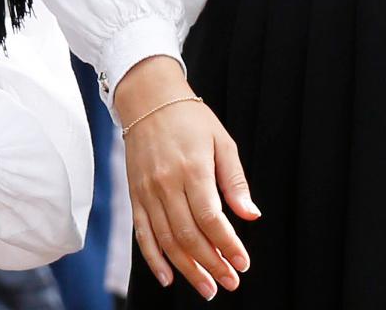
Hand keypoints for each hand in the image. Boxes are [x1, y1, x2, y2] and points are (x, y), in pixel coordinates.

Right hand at [116, 56, 258, 299]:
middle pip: (189, 235)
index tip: (243, 263)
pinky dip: (153, 258)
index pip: (211, 218)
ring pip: (167, 240)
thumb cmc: (190, 117)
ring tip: (207, 288)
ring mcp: (147, 190)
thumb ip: (235, 180)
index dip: (228, 245)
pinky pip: (142, 233)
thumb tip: (251, 215)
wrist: (148, 98)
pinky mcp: (134, 194)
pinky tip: (168, 276)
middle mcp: (167, 182)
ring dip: (187, 269)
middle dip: (211, 264)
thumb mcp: (221, 140)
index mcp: (193, 168)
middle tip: (230, 282)